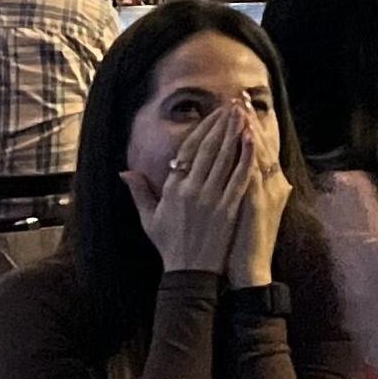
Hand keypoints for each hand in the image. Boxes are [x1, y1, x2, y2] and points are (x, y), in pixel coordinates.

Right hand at [127, 107, 288, 285]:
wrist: (189, 272)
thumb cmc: (169, 244)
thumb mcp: (148, 217)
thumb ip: (139, 191)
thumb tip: (124, 171)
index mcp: (173, 189)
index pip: (188, 151)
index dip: (202, 129)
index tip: (212, 114)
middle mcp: (192, 190)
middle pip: (208, 149)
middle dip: (221, 124)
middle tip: (232, 106)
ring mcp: (212, 199)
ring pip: (225, 159)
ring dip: (234, 134)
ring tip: (242, 115)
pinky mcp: (229, 209)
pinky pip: (239, 178)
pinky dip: (247, 159)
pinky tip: (253, 142)